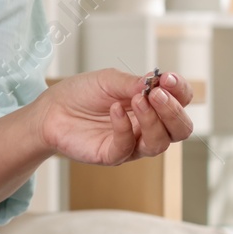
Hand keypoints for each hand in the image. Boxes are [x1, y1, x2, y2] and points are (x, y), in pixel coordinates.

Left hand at [35, 68, 193, 165]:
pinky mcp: (112, 155)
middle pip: (180, 129)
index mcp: (152, 105)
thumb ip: (133, 82)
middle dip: (173, 111)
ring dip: (152, 120)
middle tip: (156, 94)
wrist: (50, 110)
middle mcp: (147, 126)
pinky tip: (114, 110)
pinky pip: (127, 147)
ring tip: (136, 100)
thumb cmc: (81, 94)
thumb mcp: (108, 80)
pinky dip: (123, 127)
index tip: (168, 78)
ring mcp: (132, 143)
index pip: (181, 101)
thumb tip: (158, 82)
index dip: (180, 91)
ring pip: (160, 143)